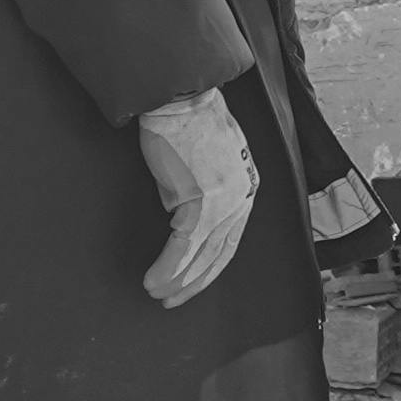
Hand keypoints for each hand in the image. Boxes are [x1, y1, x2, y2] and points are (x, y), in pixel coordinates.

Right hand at [134, 87, 255, 308]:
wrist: (179, 99)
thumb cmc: (186, 126)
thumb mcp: (203, 166)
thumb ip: (199, 196)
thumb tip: (181, 220)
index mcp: (245, 189)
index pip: (230, 240)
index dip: (209, 266)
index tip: (192, 283)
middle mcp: (242, 198)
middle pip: (219, 253)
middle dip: (195, 282)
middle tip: (172, 300)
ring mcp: (224, 201)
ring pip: (201, 255)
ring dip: (178, 280)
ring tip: (158, 295)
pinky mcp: (202, 200)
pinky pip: (183, 245)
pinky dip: (168, 266)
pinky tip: (154, 280)